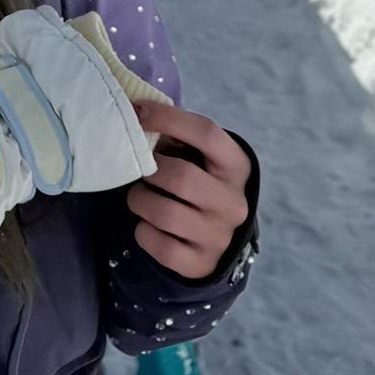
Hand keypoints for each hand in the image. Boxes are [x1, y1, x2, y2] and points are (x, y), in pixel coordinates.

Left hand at [125, 102, 251, 280]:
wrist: (216, 237)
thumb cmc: (200, 182)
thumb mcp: (200, 156)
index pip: (206, 133)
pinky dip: (143, 232)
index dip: (168, 118)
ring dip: (140, 200)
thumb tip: (137, 110)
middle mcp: (234, 203)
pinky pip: (158, 245)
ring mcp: (219, 237)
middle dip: (150, 170)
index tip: (138, 112)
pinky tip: (149, 225)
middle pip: (181, 177)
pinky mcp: (200, 264)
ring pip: (164, 213)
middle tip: (143, 171)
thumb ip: (177, 135)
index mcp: (237, 167)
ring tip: (141, 197)